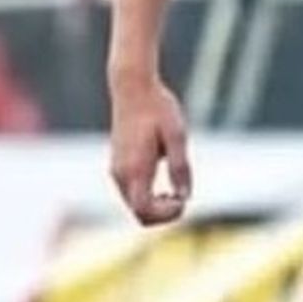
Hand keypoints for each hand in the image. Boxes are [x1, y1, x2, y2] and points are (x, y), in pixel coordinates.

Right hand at [108, 75, 191, 225]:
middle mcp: (121, 173)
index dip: (166, 214)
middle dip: (162, 214)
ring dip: (154, 206)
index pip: (144, 209)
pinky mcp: (117, 164)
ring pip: (133, 205)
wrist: (132, 87)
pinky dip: (147, 197)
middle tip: (182, 199)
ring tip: (175, 193)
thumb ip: (180, 167)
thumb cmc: (158, 108)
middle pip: (138, 213)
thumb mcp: (177, 135)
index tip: (183, 201)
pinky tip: (164, 186)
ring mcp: (116, 169)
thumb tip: (186, 196)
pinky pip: (130, 193)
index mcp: (136, 168)